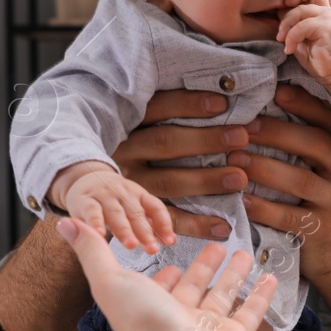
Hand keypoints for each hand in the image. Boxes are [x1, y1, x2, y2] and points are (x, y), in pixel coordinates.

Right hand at [52, 161, 175, 253]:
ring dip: (124, 230)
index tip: (170, 241)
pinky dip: (95, 222)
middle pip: (136, 213)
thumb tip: (170, 240)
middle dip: (145, 232)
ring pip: (116, 214)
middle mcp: (123, 193)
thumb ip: (149, 223)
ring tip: (131, 245)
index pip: (155, 207)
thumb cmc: (115, 201)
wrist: (85, 179)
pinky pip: (91, 212)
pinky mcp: (85, 201)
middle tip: (152, 249)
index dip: (164, 223)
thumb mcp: (133, 206)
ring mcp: (104, 196)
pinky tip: (99, 235)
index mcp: (138, 195)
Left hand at [56, 218, 274, 330]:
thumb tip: (64, 224)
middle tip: (216, 245)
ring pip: (223, 296)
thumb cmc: (145, 324)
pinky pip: (249, 312)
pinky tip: (269, 277)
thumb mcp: (110, 279)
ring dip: (234, 275)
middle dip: (204, 266)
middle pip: (194, 287)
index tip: (170, 259)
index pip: (157, 286)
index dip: (162, 273)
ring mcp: (208, 329)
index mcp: (150, 307)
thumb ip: (91, 251)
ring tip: (244, 253)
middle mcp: (179, 318)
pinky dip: (260, 295)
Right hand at [111, 90, 250, 240]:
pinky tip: (223, 226)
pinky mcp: (138, 214)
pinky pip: (166, 219)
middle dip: (205, 140)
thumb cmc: (135, 148)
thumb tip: (223, 105)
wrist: (90, 187)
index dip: (188, 104)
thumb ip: (172, 116)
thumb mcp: (141, 127)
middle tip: (241, 138)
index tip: (222, 103)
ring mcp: (130, 184)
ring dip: (205, 181)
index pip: (157, 107)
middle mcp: (125, 153)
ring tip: (239, 179)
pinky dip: (196, 225)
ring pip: (167, 182)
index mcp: (128, 125)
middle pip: (164, 143)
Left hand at [233, 84, 330, 278]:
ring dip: (265, 168)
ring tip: (233, 160)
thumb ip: (303, 145)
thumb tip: (261, 107)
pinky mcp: (322, 231)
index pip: (328, 121)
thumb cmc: (319, 202)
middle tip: (242, 127)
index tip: (276, 91)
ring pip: (301, 181)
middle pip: (315, 144)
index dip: (304, 104)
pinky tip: (241, 200)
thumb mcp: (322, 171)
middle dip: (277, 132)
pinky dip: (263, 208)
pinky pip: (290, 217)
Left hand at [276, 0, 330, 85]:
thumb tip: (278, 13)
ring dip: (286, 26)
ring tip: (282, 41)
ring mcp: (328, 17)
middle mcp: (325, 10)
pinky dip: (291, 37)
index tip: (281, 13)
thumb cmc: (321, 58)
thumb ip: (293, 25)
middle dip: (285, 14)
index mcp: (321, 11)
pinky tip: (289, 50)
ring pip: (299, 11)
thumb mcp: (302, 38)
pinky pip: (302, 26)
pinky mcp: (327, 27)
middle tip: (279, 35)